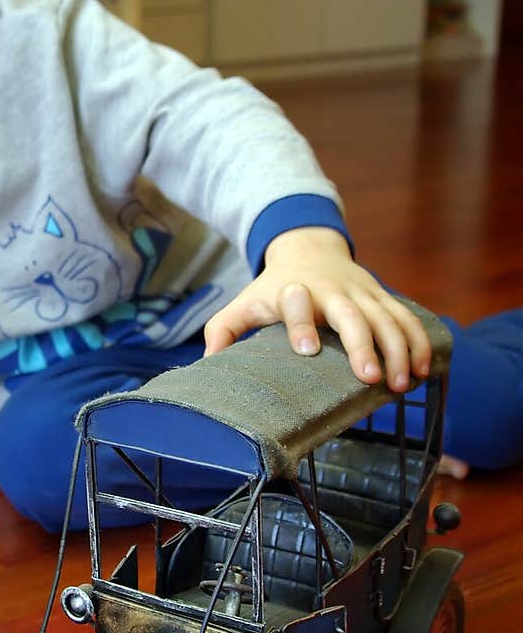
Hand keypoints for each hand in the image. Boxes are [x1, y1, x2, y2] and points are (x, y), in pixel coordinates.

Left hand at [203, 227, 432, 390]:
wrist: (310, 247)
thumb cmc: (274, 288)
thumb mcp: (244, 302)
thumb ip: (223, 329)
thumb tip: (208, 364)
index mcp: (293, 291)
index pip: (296, 303)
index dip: (301, 324)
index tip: (307, 350)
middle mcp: (330, 290)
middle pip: (352, 315)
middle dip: (363, 345)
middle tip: (370, 379)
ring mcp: (361, 293)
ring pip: (387, 319)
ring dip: (399, 351)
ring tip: (402, 385)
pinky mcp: (381, 297)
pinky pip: (406, 318)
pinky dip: (418, 343)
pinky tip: (425, 372)